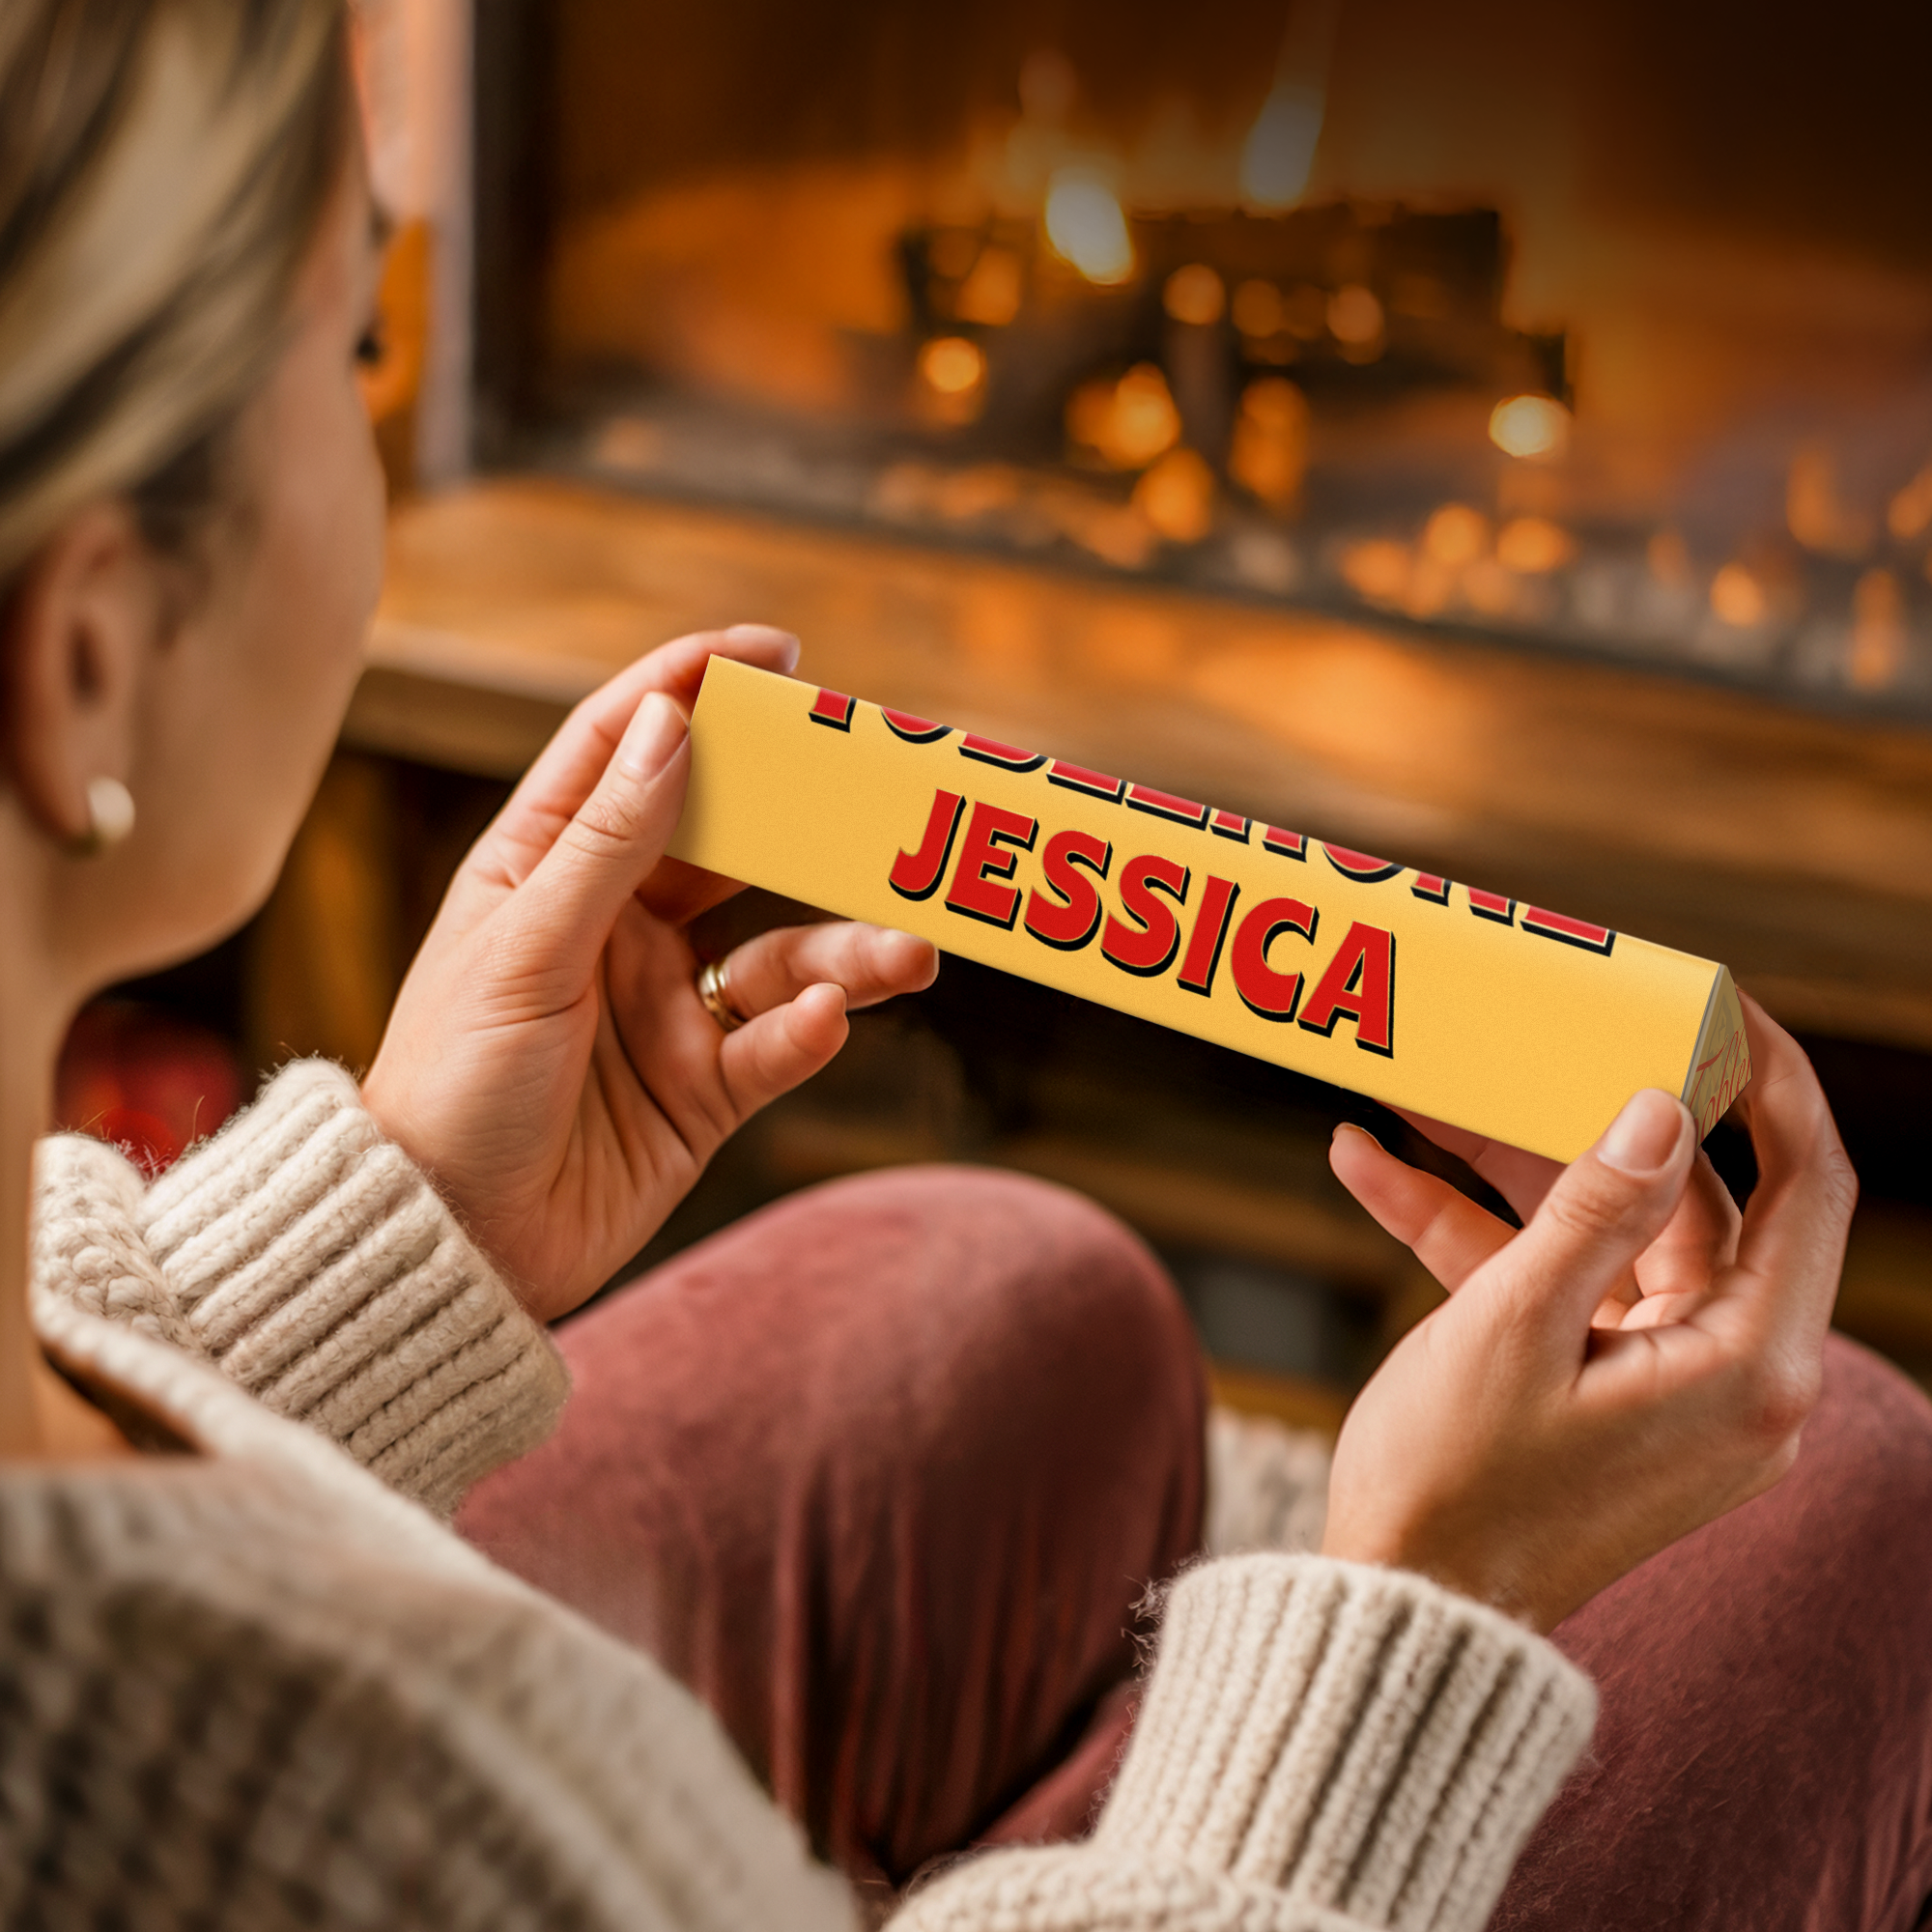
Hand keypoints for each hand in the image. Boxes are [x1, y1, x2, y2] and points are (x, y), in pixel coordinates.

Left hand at [361, 627, 937, 1321]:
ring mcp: (665, 1007)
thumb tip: (671, 719)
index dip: (694, 688)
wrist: (446, 1247)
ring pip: (781, 953)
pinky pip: (776, 1046)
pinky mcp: (703, 1089)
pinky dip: (811, 1033)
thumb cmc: (449, 1088)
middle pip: (732, 844)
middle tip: (886, 792)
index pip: (626, 748)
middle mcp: (615, 926)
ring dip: (847, 949)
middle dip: (807, 819)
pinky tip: (829, 1026)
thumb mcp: (525, 950)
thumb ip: (608, 842)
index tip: (776, 656)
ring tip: (909, 949)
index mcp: (546, 869)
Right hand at [1320, 995, 1856, 1631]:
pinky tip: (1371, 1169)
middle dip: (1593, 1111)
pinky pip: (1555, 1285)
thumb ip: (1592, 1208)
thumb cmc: (1457, 1489)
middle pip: (1687, 1199)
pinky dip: (1474, 1233)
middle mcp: (1729, 1375)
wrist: (1400, 1618)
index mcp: (1749, 1365)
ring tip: (1418, 1092)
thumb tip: (1662, 1108)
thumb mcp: (1513, 1326)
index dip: (1771, 1081)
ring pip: (1605, 1233)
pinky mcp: (1600, 1393)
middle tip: (1553, 1027)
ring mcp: (1663, 1385)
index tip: (1715, 1007)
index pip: (1808, 1184)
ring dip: (1507, 1168)